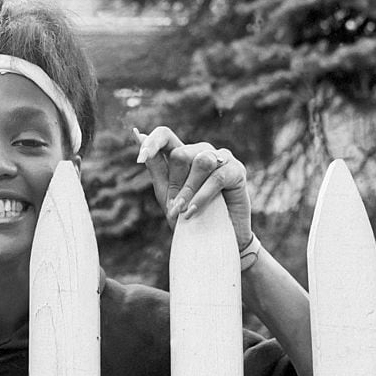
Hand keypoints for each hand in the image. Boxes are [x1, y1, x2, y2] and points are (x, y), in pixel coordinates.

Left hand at [134, 126, 250, 248]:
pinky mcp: (237, 170)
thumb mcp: (166, 192)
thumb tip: (138, 135)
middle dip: (175, 183)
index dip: (153, 142)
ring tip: (184, 211)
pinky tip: (193, 212)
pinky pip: (217, 177)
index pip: (165, 135)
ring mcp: (221, 158)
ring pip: (201, 162)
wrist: (213, 240)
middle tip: (175, 207)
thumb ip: (155, 165)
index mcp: (183, 153)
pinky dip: (202, 197)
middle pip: (181, 153)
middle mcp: (202, 151)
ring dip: (189, 190)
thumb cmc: (188, 215)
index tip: (141, 157)